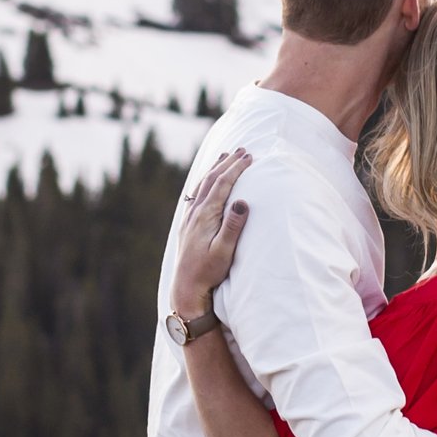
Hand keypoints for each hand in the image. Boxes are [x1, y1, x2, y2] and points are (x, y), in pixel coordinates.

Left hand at [171, 146, 251, 321]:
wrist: (186, 287)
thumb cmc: (209, 272)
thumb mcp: (224, 251)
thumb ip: (233, 226)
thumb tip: (242, 202)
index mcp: (205, 216)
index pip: (222, 184)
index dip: (236, 168)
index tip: (250, 156)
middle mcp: (195, 212)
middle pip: (212, 180)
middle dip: (228, 163)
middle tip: (242, 149)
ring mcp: (190, 217)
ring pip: (202, 185)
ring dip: (215, 169)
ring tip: (225, 156)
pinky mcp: (188, 224)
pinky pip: (196, 194)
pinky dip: (205, 181)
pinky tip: (207, 181)